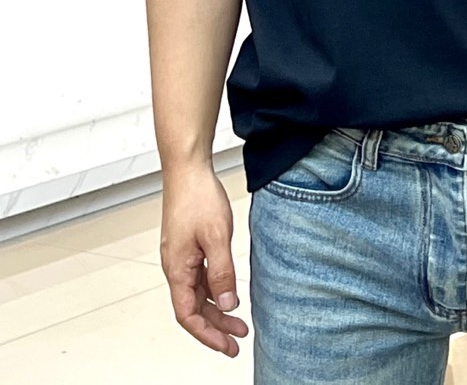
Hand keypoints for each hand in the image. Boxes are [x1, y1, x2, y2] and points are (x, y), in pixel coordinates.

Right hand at [159, 165, 249, 357]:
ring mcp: (181, 257)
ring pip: (197, 293)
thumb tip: (228, 305)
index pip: (188, 315)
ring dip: (217, 309)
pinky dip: (214, 290)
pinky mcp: (188, 246)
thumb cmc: (198, 198)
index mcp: (178, 269)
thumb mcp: (216, 237)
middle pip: (193, 308)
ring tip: (239, 321)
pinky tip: (229, 292)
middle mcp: (176, 267)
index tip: (227, 346)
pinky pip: (199, 277)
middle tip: (238, 340)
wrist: (188, 170)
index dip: (207, 334)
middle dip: (215, 327)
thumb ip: (222, 273)